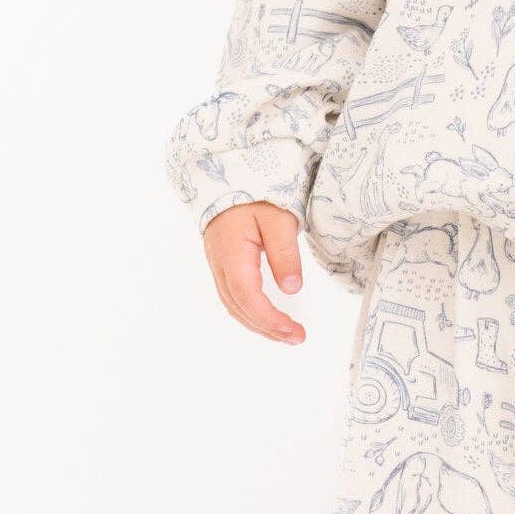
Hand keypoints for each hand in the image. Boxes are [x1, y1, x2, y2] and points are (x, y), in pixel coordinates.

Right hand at [203, 202, 307, 343]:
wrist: (232, 175)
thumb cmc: (257, 193)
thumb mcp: (279, 219)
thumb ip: (285, 254)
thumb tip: (291, 289)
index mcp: (231, 252)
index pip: (247, 296)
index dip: (268, 318)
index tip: (292, 330)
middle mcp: (219, 263)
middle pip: (238, 306)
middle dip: (266, 328)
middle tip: (296, 337)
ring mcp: (218, 264)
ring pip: (233, 304)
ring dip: (258, 324)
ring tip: (286, 334)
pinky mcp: (223, 264)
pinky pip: (232, 295)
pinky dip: (250, 312)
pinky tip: (267, 318)